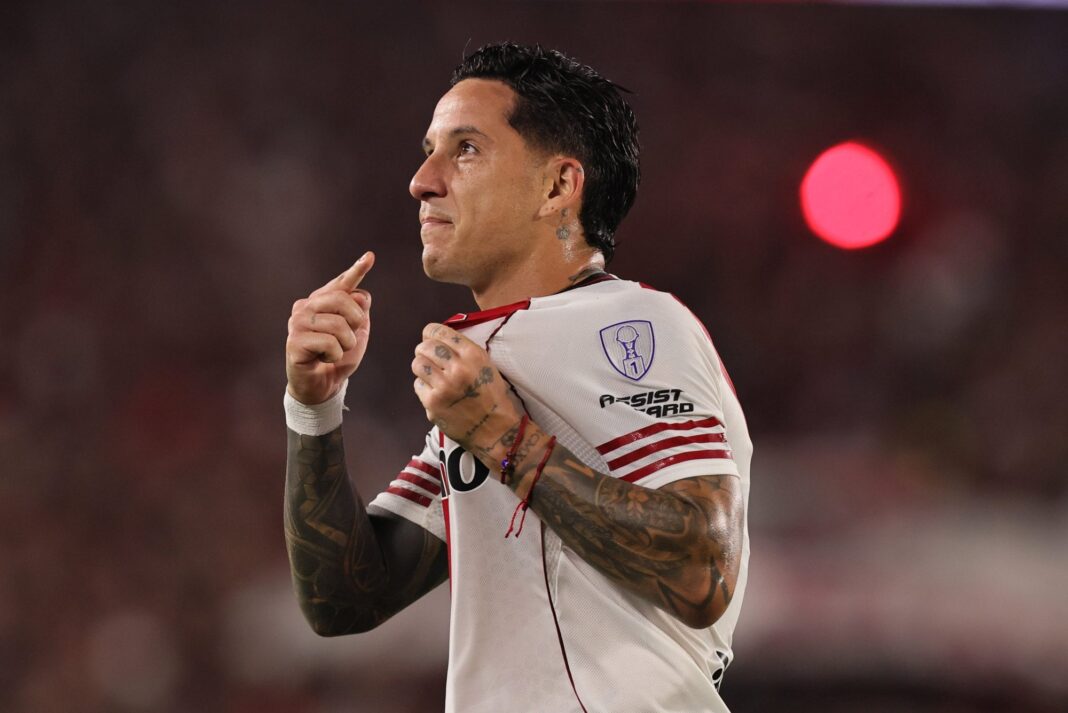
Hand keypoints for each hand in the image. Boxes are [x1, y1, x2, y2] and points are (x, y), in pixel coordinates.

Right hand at [286, 252, 373, 403]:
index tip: (370, 256)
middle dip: (355, 322)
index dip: (356, 270)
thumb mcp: (356, 333)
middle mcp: (305, 306)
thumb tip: (362, 295)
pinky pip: (330, 343)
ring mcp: (297, 323)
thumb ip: (359, 313)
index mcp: (320, 301)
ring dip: (346, 344)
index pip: (342, 284)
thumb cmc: (338, 357)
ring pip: (338, 325)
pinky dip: (334, 355)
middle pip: (342, 299)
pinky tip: (323, 359)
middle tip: (348, 339)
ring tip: (335, 352)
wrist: (322, 386)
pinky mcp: (294, 342)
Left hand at [411, 323, 520, 453]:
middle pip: (425, 347)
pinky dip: (424, 387)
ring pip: (417, 364)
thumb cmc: (492, 397)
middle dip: (424, 350)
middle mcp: (457, 369)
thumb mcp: (485, 365)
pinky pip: (418, 385)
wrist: (495, 429)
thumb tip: (436, 339)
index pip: (440, 332)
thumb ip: (463, 351)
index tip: (429, 337)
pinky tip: (436, 392)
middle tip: (428, 357)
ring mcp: (443, 387)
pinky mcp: (433, 404)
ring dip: (422, 367)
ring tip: (431, 374)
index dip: (430, 333)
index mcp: (473, 355)